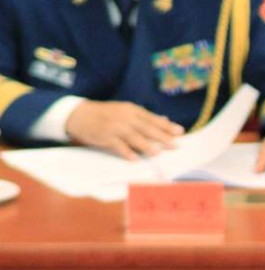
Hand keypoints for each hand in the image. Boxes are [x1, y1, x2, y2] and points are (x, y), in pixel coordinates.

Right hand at [65, 100, 183, 159]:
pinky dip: (127, 152)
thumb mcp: (125, 110)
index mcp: (132, 110)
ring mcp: (115, 127)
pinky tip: (135, 159)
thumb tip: (165, 119)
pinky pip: (118, 146)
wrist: (79, 115)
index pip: (153, 119)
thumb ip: (144, 116)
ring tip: (157, 153)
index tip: (180, 132)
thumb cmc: (106, 113)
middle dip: (162, 137)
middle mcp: (125, 117)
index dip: (167, 126)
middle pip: (147, 128)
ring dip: (146, 145)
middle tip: (175, 145)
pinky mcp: (105, 137)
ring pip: (134, 137)